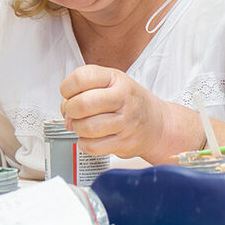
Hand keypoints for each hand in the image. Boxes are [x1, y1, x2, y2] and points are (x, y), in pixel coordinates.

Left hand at [59, 65, 190, 163]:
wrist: (158, 124)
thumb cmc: (129, 102)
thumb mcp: (111, 84)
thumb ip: (84, 91)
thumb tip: (66, 114)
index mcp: (116, 78)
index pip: (81, 78)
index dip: (67, 88)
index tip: (70, 94)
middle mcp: (123, 98)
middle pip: (81, 104)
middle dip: (70, 111)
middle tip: (74, 113)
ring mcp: (126, 121)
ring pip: (85, 128)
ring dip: (78, 129)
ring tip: (84, 126)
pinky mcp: (125, 142)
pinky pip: (92, 146)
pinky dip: (85, 144)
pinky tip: (92, 138)